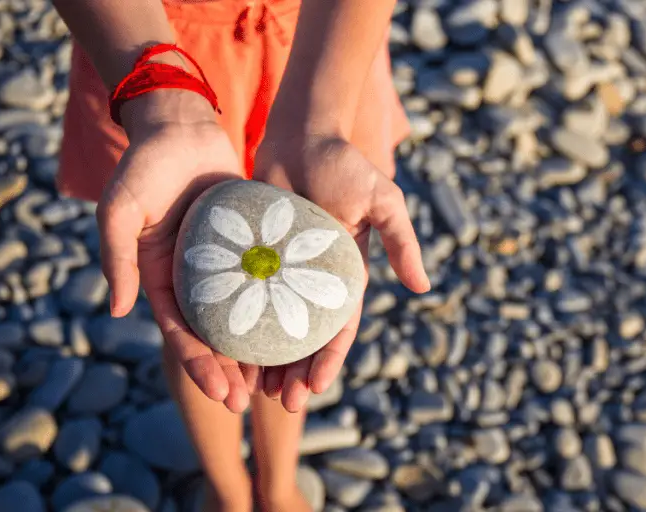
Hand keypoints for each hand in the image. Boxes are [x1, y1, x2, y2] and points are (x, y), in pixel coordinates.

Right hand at [97, 91, 257, 412]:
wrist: (182, 128)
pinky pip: (266, 281)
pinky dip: (277, 306)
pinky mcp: (250, 245)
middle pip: (214, 335)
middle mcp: (194, 278)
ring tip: (277, 379)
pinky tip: (299, 327)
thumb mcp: (120, 210)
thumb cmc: (145, 166)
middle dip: (230, 370)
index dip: (200, 365)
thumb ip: (117, 257)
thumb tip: (119, 311)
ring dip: (256, 348)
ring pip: (244, 315)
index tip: (222, 393)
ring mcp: (224, 264)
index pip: (182, 333)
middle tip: (251, 400)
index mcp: (161, 278)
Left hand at [252, 133, 430, 411]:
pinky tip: (223, 347)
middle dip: (295, 371)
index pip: (338, 327)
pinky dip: (236, 322)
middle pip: (303, 335)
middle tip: (280, 403)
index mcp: (344, 273)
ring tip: (252, 389)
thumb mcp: (383, 201)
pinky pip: (243, 295)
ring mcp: (281, 269)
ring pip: (270, 324)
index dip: (329, 359)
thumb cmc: (344, 164)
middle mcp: (312, 278)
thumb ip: (400, 241)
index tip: (315, 389)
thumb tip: (422, 288)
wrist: (300, 134)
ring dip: (265, 358)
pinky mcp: (254, 255)